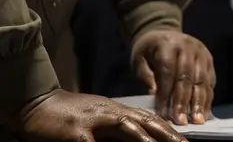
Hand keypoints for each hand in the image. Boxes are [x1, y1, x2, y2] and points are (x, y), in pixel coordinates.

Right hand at [11, 89, 186, 141]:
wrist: (38, 104)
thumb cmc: (71, 115)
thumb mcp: (100, 120)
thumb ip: (120, 129)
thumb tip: (143, 138)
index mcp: (118, 111)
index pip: (150, 119)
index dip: (168, 129)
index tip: (185, 140)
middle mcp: (110, 113)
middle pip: (145, 121)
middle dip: (167, 134)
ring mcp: (93, 121)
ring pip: (125, 128)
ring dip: (145, 139)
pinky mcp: (75, 132)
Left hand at [130, 29, 214, 124]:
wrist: (163, 31)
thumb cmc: (149, 50)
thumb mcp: (139, 59)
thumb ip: (146, 76)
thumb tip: (156, 95)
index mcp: (169, 45)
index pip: (168, 73)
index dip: (166, 95)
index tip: (163, 114)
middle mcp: (189, 47)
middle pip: (187, 78)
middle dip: (184, 102)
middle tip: (181, 121)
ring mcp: (202, 52)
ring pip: (202, 80)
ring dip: (200, 102)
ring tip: (197, 120)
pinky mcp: (209, 59)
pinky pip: (210, 80)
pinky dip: (207, 97)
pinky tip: (204, 111)